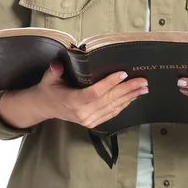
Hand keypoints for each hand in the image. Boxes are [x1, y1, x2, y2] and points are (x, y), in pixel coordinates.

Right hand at [24, 61, 148, 128]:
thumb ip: (54, 71)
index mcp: (73, 101)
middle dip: (128, 89)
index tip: (123, 73)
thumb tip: (58, 64)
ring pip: (113, 107)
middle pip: (109, 100)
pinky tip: (133, 97)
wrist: (44, 107)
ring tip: (143, 88)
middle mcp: (83, 113)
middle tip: (143, 81)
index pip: (96, 92)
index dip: (110, 83)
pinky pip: (112, 113)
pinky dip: (124, 105)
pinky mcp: (93, 122)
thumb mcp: (48, 78)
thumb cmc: (48, 89)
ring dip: (130, 97)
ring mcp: (89, 119)